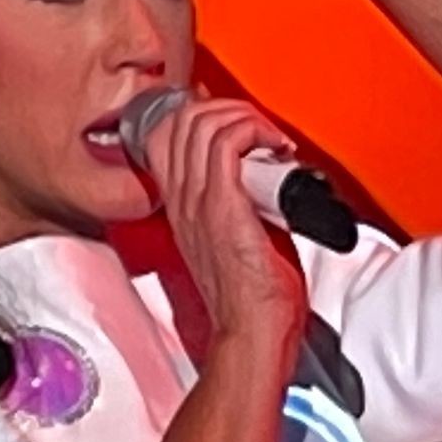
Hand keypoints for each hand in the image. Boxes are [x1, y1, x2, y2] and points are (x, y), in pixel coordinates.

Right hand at [142, 92, 306, 351]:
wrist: (251, 334)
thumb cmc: (251, 300)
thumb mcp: (232, 239)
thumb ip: (237, 204)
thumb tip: (262, 172)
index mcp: (180, 207)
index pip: (165, 135)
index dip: (198, 112)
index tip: (234, 119)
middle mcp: (182, 201)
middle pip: (181, 119)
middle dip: (226, 107)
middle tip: (258, 127)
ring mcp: (198, 202)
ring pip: (202, 123)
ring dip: (244, 117)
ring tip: (269, 137)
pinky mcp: (222, 206)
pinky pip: (228, 142)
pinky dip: (255, 130)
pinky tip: (276, 147)